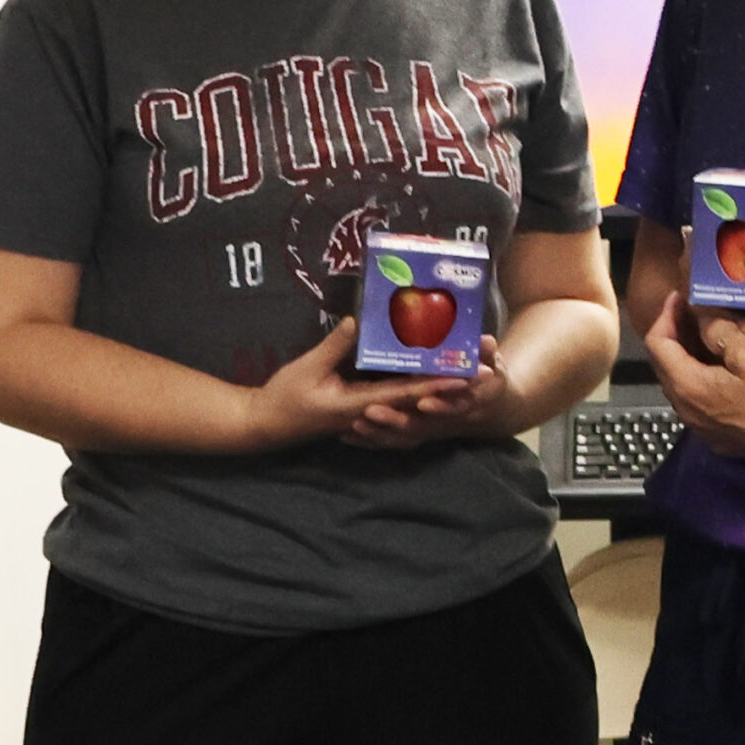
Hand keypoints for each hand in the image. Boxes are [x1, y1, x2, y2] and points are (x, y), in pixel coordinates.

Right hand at [243, 318, 466, 450]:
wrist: (266, 424)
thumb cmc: (284, 397)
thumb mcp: (307, 368)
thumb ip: (334, 347)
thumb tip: (357, 321)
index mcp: (358, 406)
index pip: (404, 395)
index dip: (434, 385)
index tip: (461, 377)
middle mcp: (369, 414)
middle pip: (415, 401)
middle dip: (446, 389)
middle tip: (477, 375)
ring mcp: (367, 416)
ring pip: (409, 405)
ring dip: (436, 392)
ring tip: (464, 377)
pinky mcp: (362, 413)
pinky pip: (395, 406)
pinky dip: (415, 396)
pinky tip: (432, 384)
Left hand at [341, 331, 518, 449]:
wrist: (489, 409)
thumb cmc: (488, 381)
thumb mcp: (493, 365)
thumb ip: (488, 354)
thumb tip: (486, 340)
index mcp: (465, 404)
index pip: (452, 407)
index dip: (439, 406)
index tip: (422, 401)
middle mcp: (444, 422)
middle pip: (419, 427)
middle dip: (394, 421)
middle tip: (369, 412)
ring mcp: (428, 430)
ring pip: (401, 438)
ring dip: (377, 434)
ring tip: (352, 427)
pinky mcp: (415, 433)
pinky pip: (391, 441)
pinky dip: (370, 440)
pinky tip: (346, 437)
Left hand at [644, 285, 744, 464]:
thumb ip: (718, 330)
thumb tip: (700, 315)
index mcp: (688, 387)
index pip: (657, 344)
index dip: (665, 315)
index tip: (679, 297)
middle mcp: (686, 411)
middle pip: (664, 365)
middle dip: (674, 335)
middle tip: (691, 312)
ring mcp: (700, 428)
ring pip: (680, 385)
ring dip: (686, 359)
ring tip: (704, 336)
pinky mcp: (716, 437)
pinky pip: (697, 403)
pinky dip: (700, 381)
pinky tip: (719, 370)